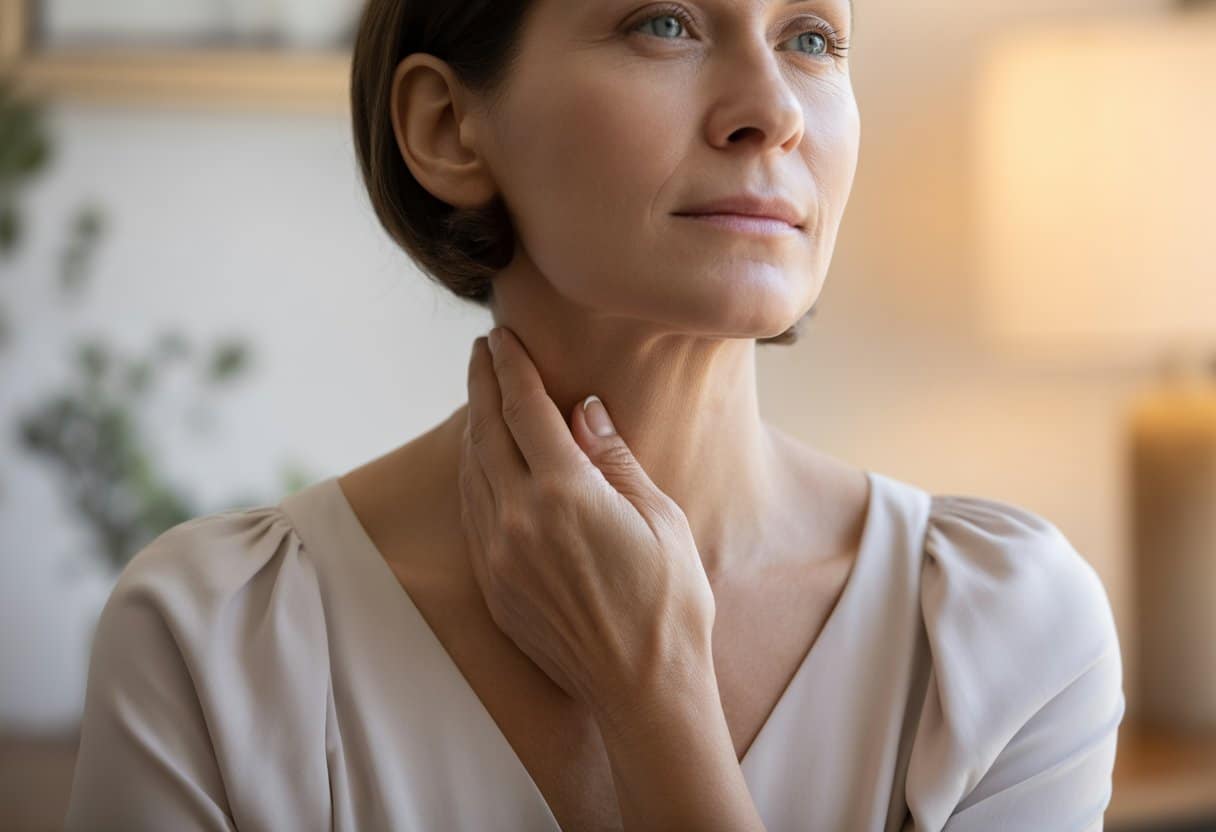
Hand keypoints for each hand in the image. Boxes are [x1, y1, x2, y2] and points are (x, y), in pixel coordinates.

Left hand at [459, 327, 715, 719]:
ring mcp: (498, 555)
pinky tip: (483, 461)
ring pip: (472, 472)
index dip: (511, 367)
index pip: (524, 409)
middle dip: (481, 385)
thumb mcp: (658, 516)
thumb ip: (612, 457)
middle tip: (481, 352)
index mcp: (564, 494)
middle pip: (486, 432)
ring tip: (481, 397)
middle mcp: (518, 519)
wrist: (644, 687)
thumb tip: (584, 408)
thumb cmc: (669, 600)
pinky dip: (474, 475)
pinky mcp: (493, 586)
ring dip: (474, 427)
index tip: (501, 337)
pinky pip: (472, 513)